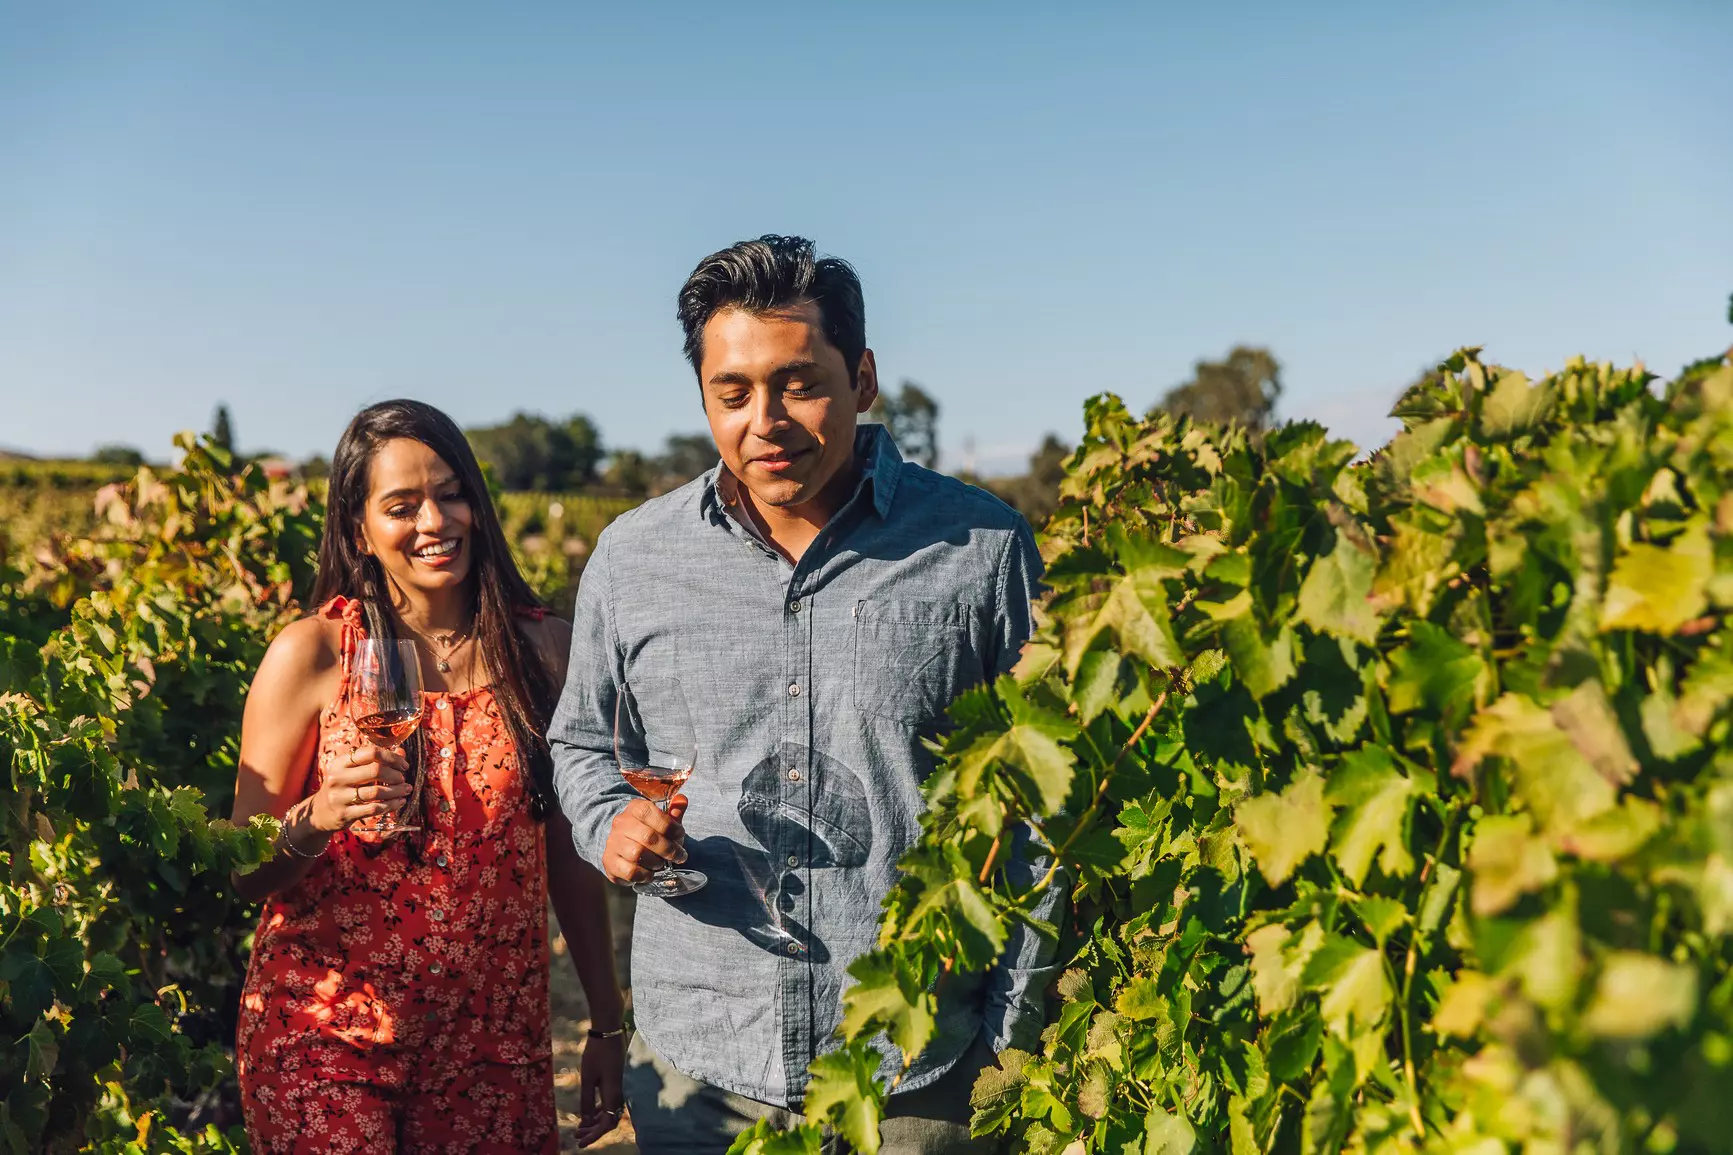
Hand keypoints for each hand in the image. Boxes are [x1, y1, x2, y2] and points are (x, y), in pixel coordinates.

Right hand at [307, 744, 411, 833]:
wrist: (321, 811)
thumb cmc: (343, 786)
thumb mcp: (353, 770)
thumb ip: (376, 761)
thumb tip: (401, 752)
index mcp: (340, 762)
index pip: (371, 752)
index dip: (392, 757)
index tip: (403, 765)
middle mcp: (338, 778)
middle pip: (375, 771)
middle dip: (395, 775)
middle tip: (403, 779)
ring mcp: (339, 797)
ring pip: (376, 792)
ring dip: (396, 791)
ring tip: (406, 790)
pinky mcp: (344, 814)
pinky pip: (374, 809)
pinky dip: (391, 805)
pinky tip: (399, 802)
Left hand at [574, 1028, 625, 1146]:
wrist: (608, 1032)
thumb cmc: (596, 1054)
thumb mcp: (587, 1078)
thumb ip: (586, 1100)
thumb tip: (585, 1120)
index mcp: (614, 1094)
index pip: (607, 1124)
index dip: (594, 1136)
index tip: (580, 1143)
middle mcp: (620, 1094)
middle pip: (609, 1121)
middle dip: (593, 1131)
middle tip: (576, 1136)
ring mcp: (620, 1088)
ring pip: (610, 1112)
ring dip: (595, 1121)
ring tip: (579, 1127)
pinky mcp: (617, 1082)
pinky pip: (609, 1103)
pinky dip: (599, 1111)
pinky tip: (588, 1114)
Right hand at [601, 796, 687, 884]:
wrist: (623, 846)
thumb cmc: (650, 832)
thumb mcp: (663, 820)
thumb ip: (674, 813)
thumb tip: (682, 799)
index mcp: (635, 808)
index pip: (650, 812)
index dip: (670, 825)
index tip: (680, 835)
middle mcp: (621, 823)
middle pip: (648, 837)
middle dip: (669, 849)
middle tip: (679, 856)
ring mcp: (613, 842)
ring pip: (637, 854)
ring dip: (656, 862)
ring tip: (662, 864)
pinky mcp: (609, 862)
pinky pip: (629, 871)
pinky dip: (644, 875)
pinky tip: (650, 873)